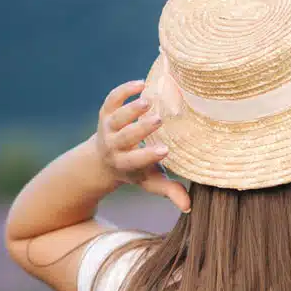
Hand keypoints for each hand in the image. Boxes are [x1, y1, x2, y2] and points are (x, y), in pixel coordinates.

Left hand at [95, 80, 190, 212]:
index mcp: (124, 164)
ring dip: (131, 108)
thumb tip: (189, 206)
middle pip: (124, 137)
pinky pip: (112, 99)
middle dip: (140, 129)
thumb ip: (168, 191)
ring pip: (116, 116)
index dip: (149, 156)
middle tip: (158, 120)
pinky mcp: (106, 111)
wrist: (102, 159)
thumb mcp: (149, 181)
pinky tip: (141, 84)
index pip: (136, 161)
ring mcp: (107, 127)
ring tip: (148, 100)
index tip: (166, 150)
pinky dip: (124, 90)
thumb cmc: (134, 170)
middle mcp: (113, 145)